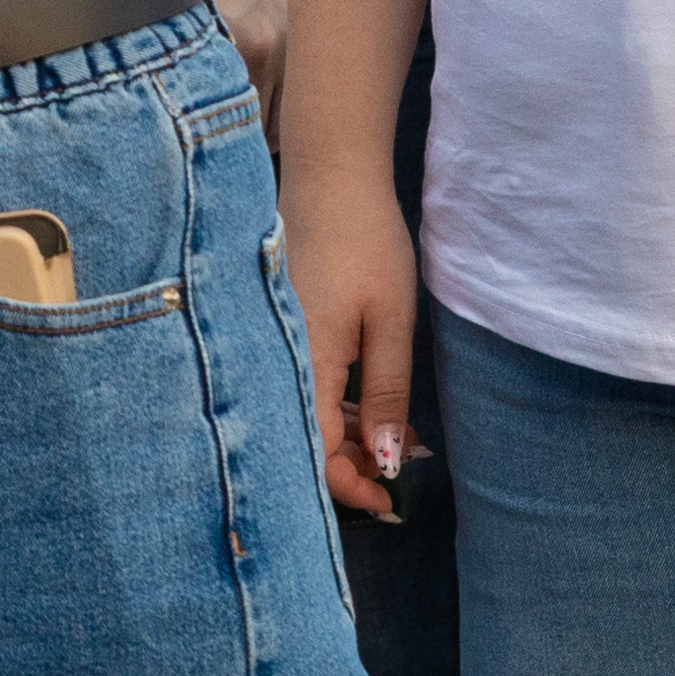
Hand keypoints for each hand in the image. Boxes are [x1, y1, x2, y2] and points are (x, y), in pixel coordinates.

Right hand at [284, 151, 421, 518]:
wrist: (331, 175)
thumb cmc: (364, 241)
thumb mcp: (391, 323)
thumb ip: (386, 395)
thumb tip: (383, 462)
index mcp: (302, 364)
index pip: (313, 455)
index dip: (349, 487)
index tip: (388, 500)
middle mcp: (276, 361)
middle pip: (303, 441)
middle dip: (352, 465)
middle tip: (399, 464)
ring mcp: (274, 344)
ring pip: (303, 414)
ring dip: (346, 435)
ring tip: (396, 433)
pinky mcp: (280, 330)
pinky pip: (301, 384)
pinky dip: (333, 405)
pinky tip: (369, 404)